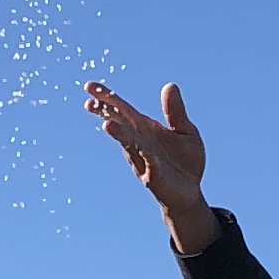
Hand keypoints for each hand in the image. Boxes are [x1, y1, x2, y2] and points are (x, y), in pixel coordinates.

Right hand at [84, 80, 217, 252]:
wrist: (189, 193)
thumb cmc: (185, 161)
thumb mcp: (185, 131)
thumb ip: (175, 110)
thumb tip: (169, 85)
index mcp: (145, 128)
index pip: (122, 109)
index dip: (107, 97)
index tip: (90, 86)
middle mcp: (140, 142)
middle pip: (120, 124)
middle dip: (105, 114)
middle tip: (88, 103)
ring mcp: (144, 160)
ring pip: (130, 145)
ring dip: (119, 135)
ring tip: (107, 124)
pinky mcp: (155, 177)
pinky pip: (151, 165)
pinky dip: (148, 157)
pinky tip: (144, 150)